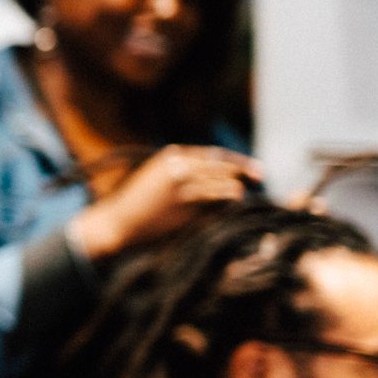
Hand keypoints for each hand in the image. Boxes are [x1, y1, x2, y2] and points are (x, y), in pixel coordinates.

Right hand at [72, 145, 263, 261]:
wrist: (116, 223)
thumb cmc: (137, 206)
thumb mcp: (157, 179)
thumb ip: (184, 174)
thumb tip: (220, 180)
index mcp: (172, 156)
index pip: (214, 155)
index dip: (237, 162)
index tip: (254, 170)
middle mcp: (178, 165)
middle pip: (222, 165)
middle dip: (244, 171)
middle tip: (260, 178)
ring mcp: (181, 183)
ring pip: (222, 181)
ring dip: (236, 189)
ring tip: (242, 196)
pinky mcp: (183, 202)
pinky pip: (215, 198)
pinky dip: (228, 200)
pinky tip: (234, 203)